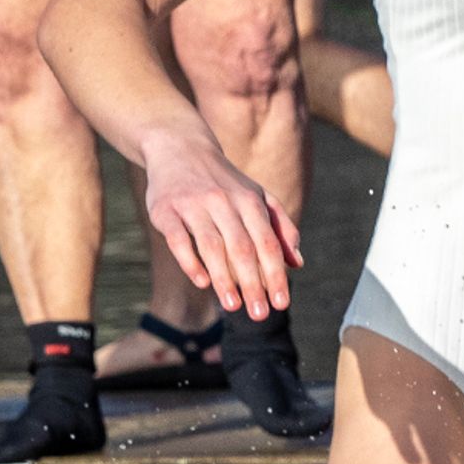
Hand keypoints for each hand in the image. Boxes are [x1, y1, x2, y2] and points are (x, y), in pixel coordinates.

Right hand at [144, 134, 301, 319]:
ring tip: (234, 307)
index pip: (267, 244)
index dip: (275, 274)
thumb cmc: (224, 182)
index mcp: (250, 201)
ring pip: (212, 247)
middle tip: (260, 315)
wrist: (180, 149)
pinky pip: (179, 240)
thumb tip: (297, 263)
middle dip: (253, 284)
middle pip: (242, 249)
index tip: (281, 303)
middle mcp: (224, 202)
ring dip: (224, 280)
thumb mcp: (258, 197)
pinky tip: (203, 283)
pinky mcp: (165, 210)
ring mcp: (193, 205)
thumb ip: (280, 228)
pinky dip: (191, 262)